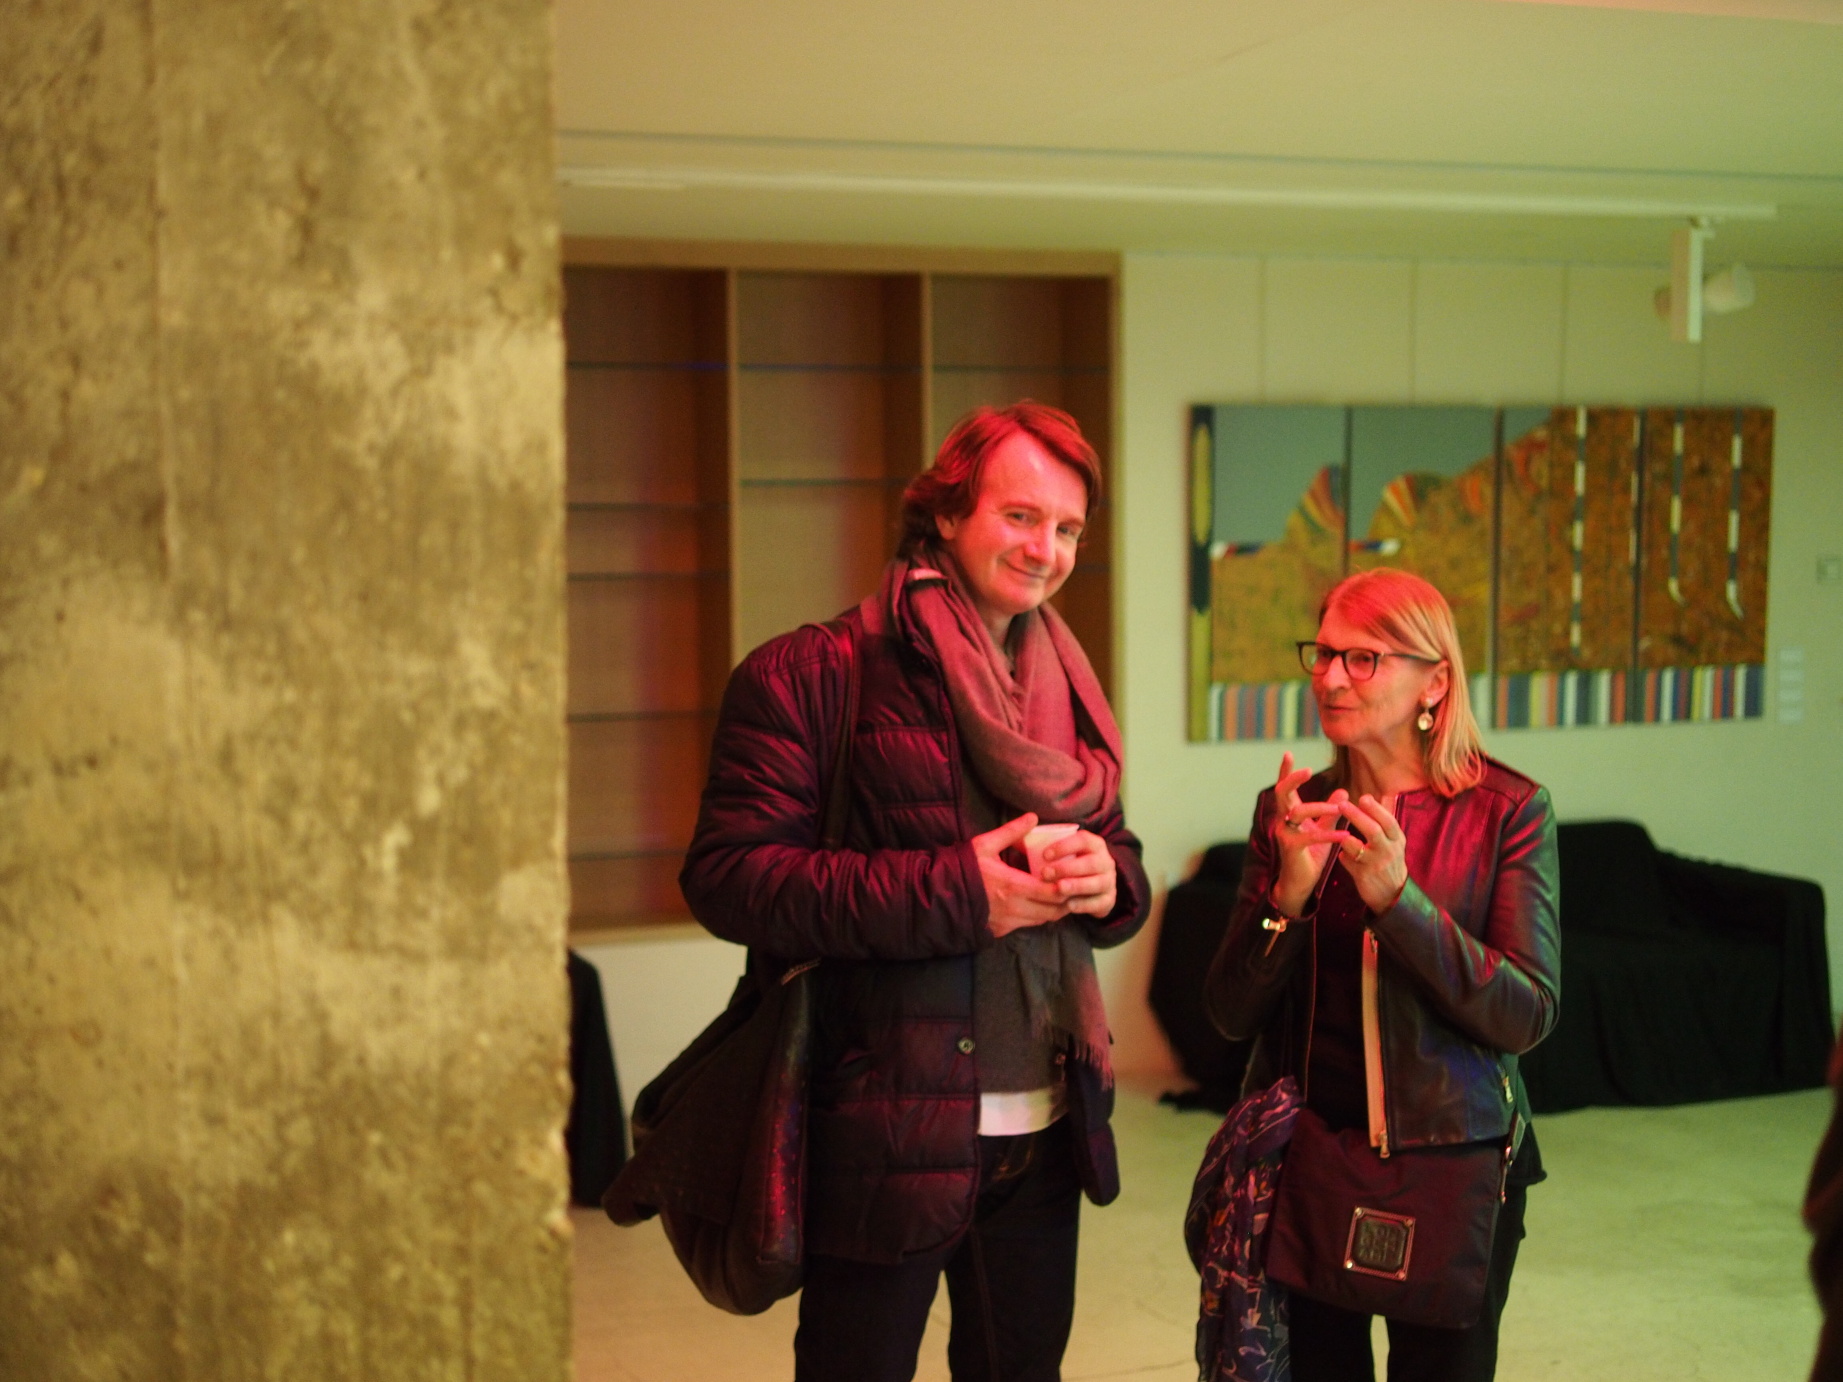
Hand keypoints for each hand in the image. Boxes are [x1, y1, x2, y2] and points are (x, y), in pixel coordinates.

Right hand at [972, 813, 1067, 938]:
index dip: (1067, 888)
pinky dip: (1037, 917)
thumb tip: (1033, 817)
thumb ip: (1011, 832)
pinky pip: (1027, 925)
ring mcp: (1008, 921)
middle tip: (1072, 888)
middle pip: (1052, 910)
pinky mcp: (1001, 930)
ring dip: (1053, 910)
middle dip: (1065, 901)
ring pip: (1042, 920)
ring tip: (1059, 896)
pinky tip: (1038, 905)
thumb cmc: (964, 867)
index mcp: (1013, 885)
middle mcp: (1014, 907)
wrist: (941, 893)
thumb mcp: (985, 844)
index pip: (1052, 892)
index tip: (1071, 878)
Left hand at [1039, 829, 1116, 918]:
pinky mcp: (1109, 900)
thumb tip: (1017, 836)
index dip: (1064, 846)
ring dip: (1077, 886)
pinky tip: (1069, 905)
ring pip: (1097, 883)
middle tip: (1045, 873)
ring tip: (1058, 889)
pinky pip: (1100, 902)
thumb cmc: (1067, 865)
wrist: (1089, 888)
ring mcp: (1109, 881)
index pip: (1083, 840)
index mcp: (1093, 844)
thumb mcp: (1058, 853)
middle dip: (1068, 868)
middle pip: (1091, 863)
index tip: (1044, 855)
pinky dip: (1085, 904)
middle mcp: (1105, 861)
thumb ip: (1040, 844)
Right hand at [1268, 751, 1353, 914]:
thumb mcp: (1321, 829)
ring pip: (1297, 812)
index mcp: (1290, 814)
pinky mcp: (1293, 849)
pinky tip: (1346, 836)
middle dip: (1292, 779)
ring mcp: (1285, 834)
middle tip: (1307, 769)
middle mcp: (1283, 821)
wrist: (1300, 883)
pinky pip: (1311, 837)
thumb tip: (1343, 791)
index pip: (1286, 789)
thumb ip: (1330, 812)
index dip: (1286, 771)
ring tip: (1340, 809)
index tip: (1288, 753)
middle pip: (1282, 794)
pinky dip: (1330, 835)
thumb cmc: (1309, 855)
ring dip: (1319, 807)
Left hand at [1337, 793, 1408, 913]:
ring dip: (1347, 840)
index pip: (1389, 821)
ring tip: (1341, 835)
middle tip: (1342, 804)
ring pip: (1358, 848)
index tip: (1363, 797)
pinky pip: (1348, 862)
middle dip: (1357, 816)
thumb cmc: (1389, 861)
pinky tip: (1343, 855)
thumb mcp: (1394, 841)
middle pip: (1373, 831)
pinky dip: (1344, 857)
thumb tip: (1388, 794)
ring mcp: (1376, 864)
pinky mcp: (1364, 876)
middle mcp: (1389, 851)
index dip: (1376, 809)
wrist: (1392, 894)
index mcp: (1396, 839)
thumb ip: (1387, 819)